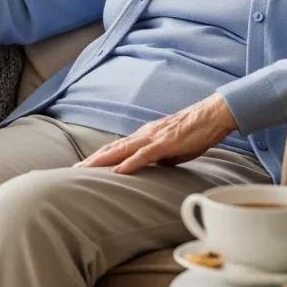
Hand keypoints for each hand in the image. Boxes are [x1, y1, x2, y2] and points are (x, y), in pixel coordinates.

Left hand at [73, 95, 237, 174]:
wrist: (212, 116)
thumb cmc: (195, 133)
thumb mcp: (173, 150)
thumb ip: (160, 157)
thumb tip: (152, 168)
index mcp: (144, 136)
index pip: (116, 148)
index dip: (98, 157)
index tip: (83, 167)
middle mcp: (143, 134)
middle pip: (112, 148)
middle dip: (92, 160)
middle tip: (74, 170)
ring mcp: (153, 137)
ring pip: (122, 150)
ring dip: (102, 161)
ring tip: (86, 170)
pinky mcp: (165, 143)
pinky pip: (144, 154)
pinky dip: (129, 163)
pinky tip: (117, 171)